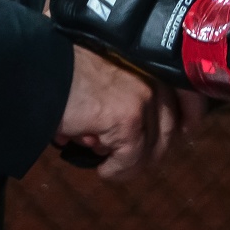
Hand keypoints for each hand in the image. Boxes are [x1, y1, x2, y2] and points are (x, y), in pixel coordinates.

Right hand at [55, 45, 180, 178]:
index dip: (190, 114)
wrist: (39, 69)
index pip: (186, 88)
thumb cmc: (62, 71)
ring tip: (107, 161)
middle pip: (169, 126)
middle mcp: (151, 75)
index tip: (185, 130)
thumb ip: (123, 93)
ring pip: (151, 148)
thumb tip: (125, 128)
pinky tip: (102, 169)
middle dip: (153, 149)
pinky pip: (132, 159)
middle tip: (130, 159)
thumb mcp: (103, 74)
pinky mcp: (128, 118)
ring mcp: (142, 96)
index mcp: (147, 59)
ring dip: (131, 162)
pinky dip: (117, 170)